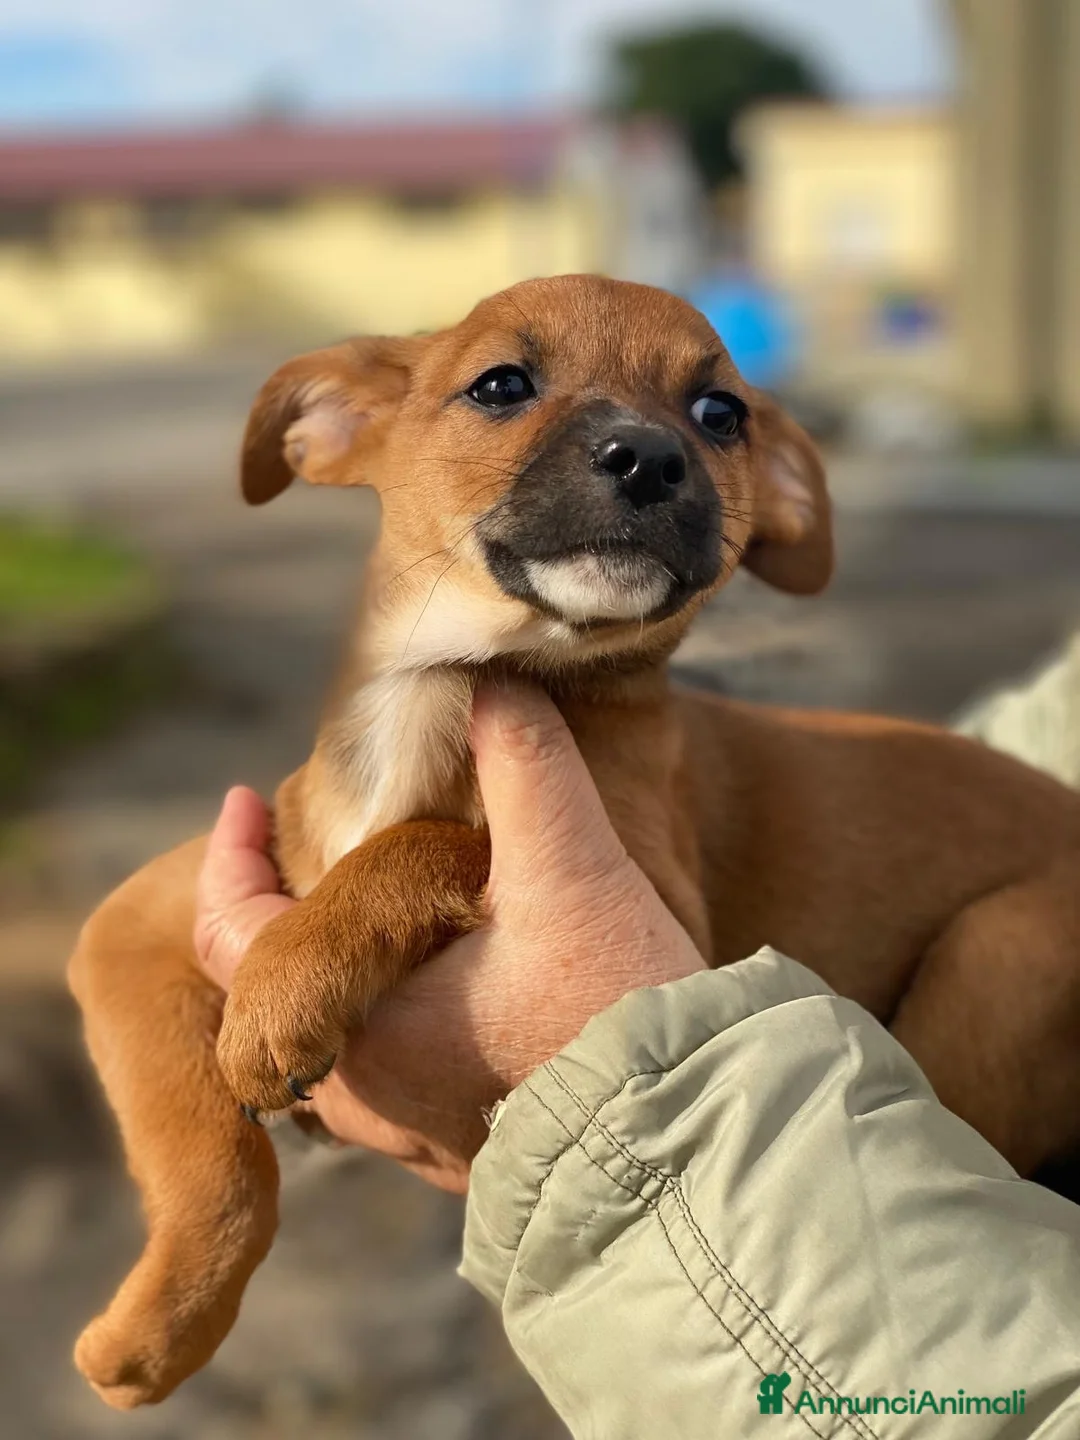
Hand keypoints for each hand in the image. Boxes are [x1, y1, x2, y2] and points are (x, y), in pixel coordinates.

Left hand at [195, 683, 705, 1191]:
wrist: (687, 1140)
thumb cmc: (618, 1011)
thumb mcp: (572, 869)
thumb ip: (527, 764)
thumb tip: (494, 682)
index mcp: (356, 1025)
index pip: (232, 936)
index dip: (229, 855)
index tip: (243, 797)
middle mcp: (359, 1095)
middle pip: (273, 986)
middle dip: (282, 905)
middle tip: (309, 844)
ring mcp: (406, 1132)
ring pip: (332, 1033)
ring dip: (339, 960)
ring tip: (374, 898)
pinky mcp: (458, 1148)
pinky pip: (386, 1071)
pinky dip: (385, 1006)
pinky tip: (438, 972)